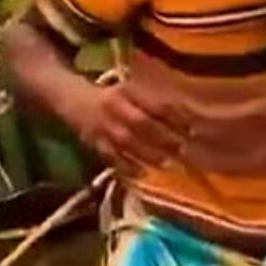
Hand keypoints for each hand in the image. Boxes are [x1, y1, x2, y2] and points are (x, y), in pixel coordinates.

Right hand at [71, 84, 189, 172]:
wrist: (73, 100)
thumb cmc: (111, 97)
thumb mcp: (131, 92)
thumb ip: (154, 103)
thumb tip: (187, 118)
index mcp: (126, 91)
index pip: (153, 103)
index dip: (174, 117)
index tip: (192, 128)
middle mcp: (114, 107)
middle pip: (141, 123)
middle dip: (163, 138)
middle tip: (183, 150)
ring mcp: (102, 126)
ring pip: (127, 141)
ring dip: (148, 154)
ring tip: (167, 165)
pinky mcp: (93, 142)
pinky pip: (111, 156)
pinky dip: (126, 166)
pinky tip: (141, 174)